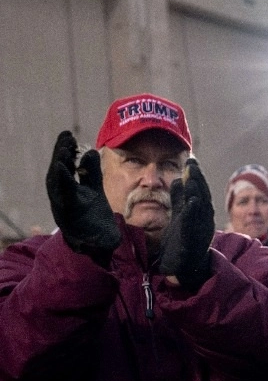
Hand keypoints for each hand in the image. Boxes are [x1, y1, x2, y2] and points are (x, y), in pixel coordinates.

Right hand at [45, 131, 120, 254]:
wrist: (99, 245)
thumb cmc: (93, 218)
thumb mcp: (94, 191)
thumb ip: (91, 173)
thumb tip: (90, 151)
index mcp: (69, 191)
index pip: (65, 168)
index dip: (65, 152)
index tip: (68, 135)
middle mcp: (62, 197)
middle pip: (58, 173)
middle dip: (60, 154)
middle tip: (66, 137)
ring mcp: (63, 207)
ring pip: (56, 184)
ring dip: (59, 165)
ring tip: (63, 149)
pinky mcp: (67, 216)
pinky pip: (62, 196)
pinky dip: (61, 181)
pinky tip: (61, 167)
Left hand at [159, 158, 214, 289]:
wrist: (183, 271)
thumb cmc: (181, 244)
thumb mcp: (179, 217)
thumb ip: (179, 199)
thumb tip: (178, 178)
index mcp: (200, 215)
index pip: (200, 192)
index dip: (196, 177)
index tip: (191, 161)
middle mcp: (204, 221)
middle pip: (203, 196)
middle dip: (197, 179)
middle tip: (192, 163)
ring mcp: (200, 231)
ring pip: (201, 208)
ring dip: (197, 191)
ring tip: (192, 176)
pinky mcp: (192, 241)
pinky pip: (194, 224)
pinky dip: (194, 212)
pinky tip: (192, 200)